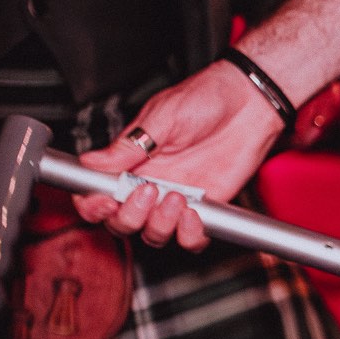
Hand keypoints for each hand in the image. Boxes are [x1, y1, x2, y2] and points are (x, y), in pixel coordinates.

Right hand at [74, 60, 285, 250]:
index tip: (103, 201)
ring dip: (159, 225)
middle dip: (128, 217)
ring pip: (153, 235)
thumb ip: (127, 146)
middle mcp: (151, 184)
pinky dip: (189, 235)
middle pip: (122, 222)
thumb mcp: (161, 116)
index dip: (93, 205)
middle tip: (146, 193)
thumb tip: (89, 162)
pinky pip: (191, 239)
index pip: (97, 193)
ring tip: (176, 197)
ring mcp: (177, 199)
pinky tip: (193, 213)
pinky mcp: (206, 208)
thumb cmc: (206, 99)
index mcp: (132, 162)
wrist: (249, 103)